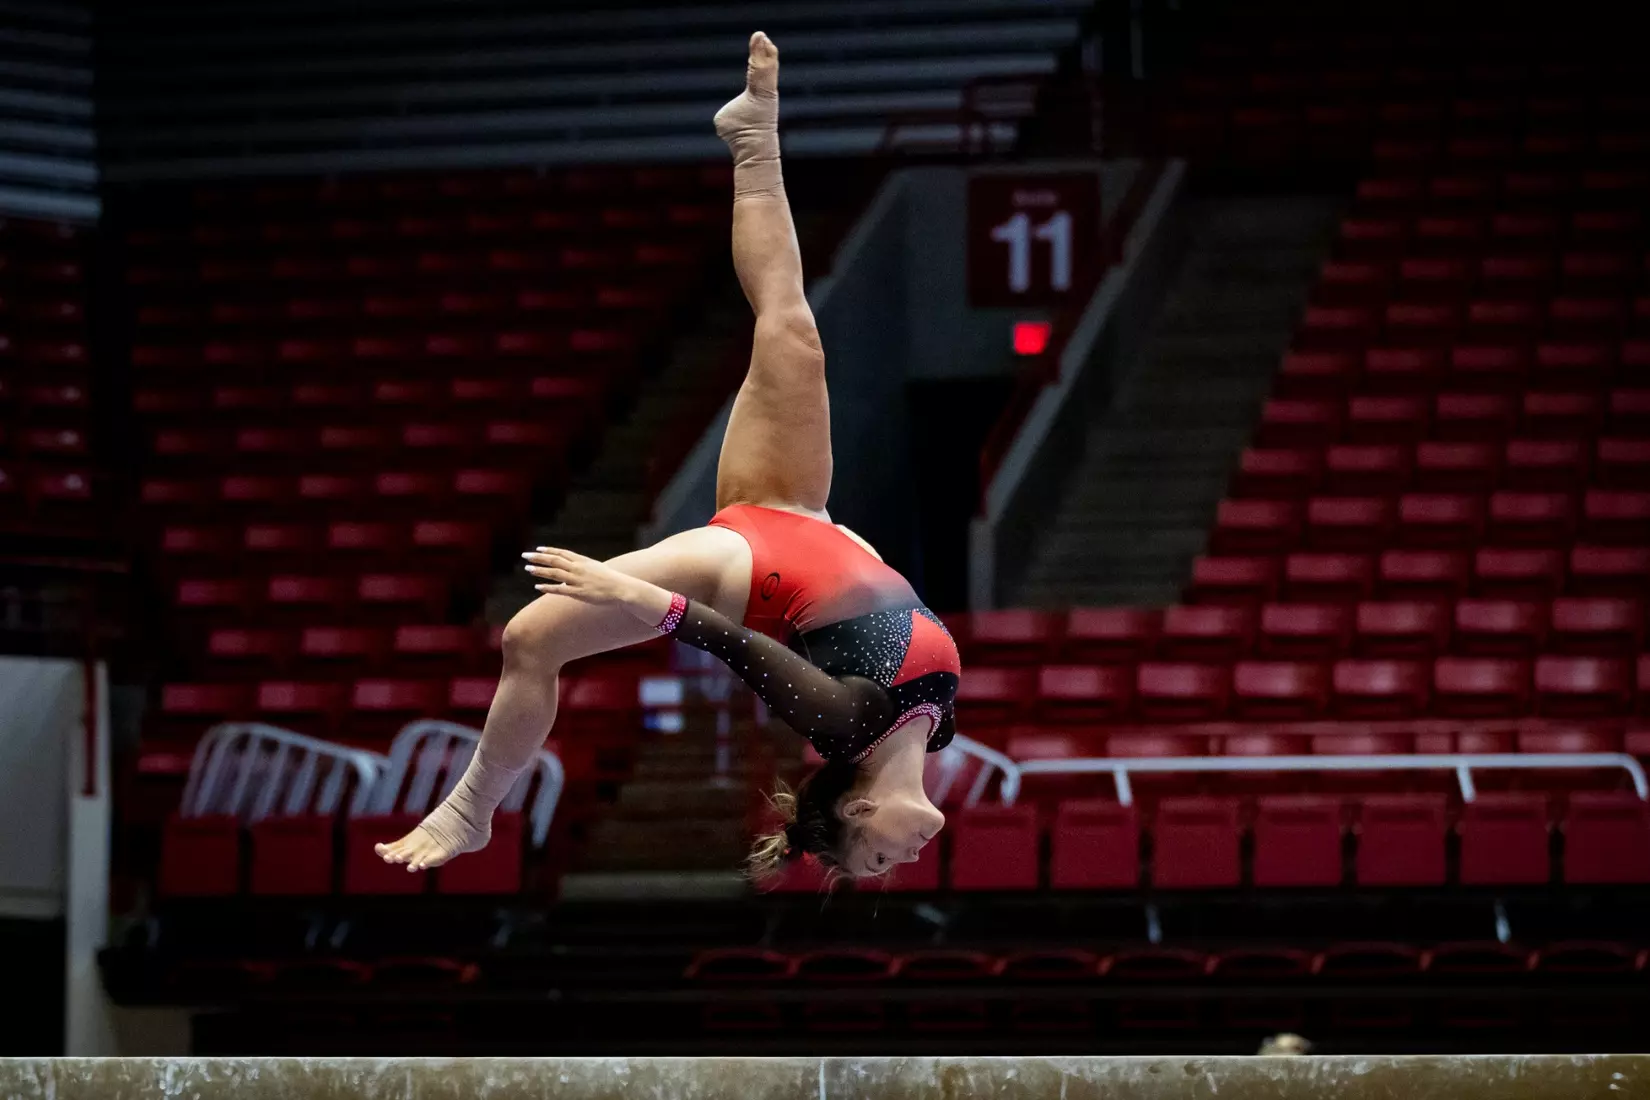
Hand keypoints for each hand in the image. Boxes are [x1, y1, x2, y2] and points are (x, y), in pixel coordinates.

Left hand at [522, 547, 673, 624]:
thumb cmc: (610, 580)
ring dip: (540, 570)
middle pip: (554, 560)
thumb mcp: (596, 570)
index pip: (562, 553)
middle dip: (538, 558)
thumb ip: (582, 571)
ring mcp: (578, 580)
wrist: (622, 588)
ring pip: (554, 573)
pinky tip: (537, 586)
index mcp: (583, 561)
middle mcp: (578, 568)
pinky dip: (548, 587)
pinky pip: (560, 589)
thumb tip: (571, 576)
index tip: (537, 549)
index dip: (549, 550)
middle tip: (525, 556)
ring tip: (527, 569)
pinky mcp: (578, 592)